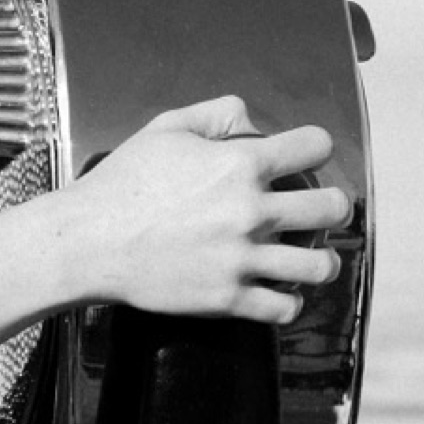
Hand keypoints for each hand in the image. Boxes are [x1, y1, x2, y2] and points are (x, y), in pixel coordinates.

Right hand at [58, 96, 347, 324]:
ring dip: (323, 261)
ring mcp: (241, 259)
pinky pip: (284, 308)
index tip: (310, 155)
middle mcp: (250, 211)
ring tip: (313, 259)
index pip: (314, 145)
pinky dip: (288, 302)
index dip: (317, 146)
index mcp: (239, 164)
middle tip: (325, 211)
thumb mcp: (165, 129)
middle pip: (332, 208)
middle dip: (335, 206)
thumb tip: (252, 118)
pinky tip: (280, 291)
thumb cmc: (122, 183)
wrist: (87, 242)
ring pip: (320, 266)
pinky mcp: (227, 299)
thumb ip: (216, 115)